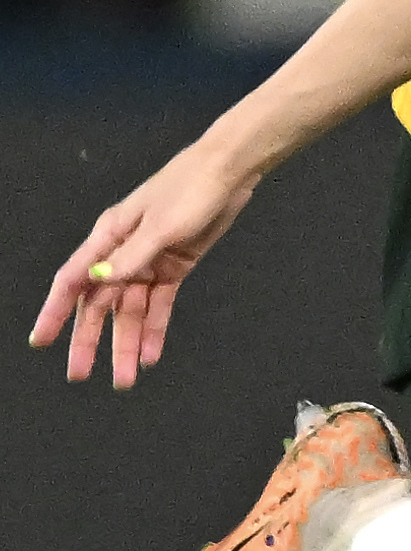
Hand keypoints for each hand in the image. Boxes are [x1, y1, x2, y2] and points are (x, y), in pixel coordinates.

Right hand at [30, 145, 259, 386]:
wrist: (228, 172)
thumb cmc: (190, 188)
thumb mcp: (161, 225)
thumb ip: (132, 256)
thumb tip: (98, 279)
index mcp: (108, 237)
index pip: (73, 281)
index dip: (55, 313)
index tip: (41, 341)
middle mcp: (122, 253)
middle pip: (99, 304)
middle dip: (90, 340)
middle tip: (81, 374)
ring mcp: (147, 261)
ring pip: (130, 310)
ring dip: (126, 343)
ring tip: (125, 378)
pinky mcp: (173, 266)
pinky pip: (158, 304)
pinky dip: (154, 329)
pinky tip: (150, 355)